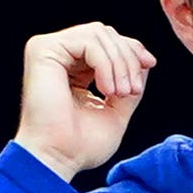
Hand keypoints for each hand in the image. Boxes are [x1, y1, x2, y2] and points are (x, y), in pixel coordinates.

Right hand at [13, 22, 156, 177]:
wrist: (57, 159)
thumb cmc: (79, 146)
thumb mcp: (116, 111)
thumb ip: (129, 83)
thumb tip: (144, 60)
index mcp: (72, 70)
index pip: (107, 43)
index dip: (131, 49)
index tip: (150, 63)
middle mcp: (58, 57)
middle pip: (105, 34)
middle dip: (128, 58)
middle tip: (132, 90)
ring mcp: (48, 51)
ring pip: (99, 34)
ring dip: (119, 62)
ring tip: (120, 93)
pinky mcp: (42, 50)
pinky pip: (88, 41)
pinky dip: (105, 63)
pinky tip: (107, 89)